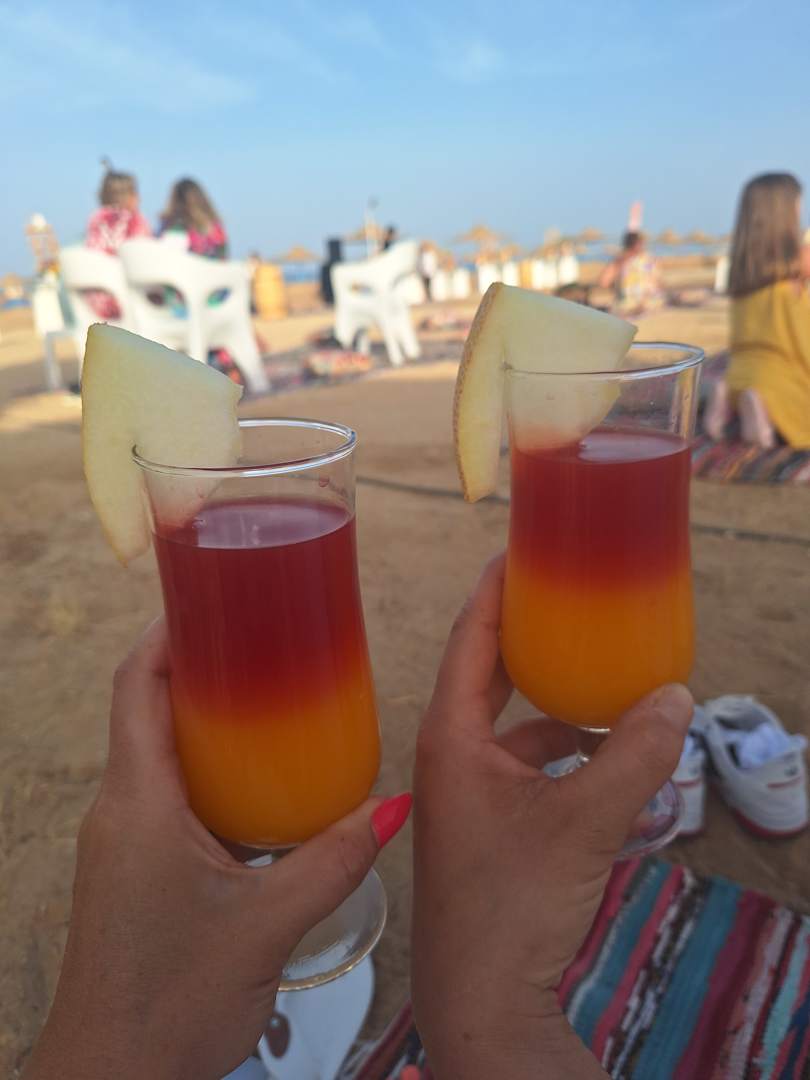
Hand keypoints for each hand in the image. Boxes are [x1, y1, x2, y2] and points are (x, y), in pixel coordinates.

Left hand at [25, 620, 409, 1079]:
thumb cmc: (173, 1002)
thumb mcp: (267, 926)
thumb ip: (333, 862)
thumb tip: (394, 806)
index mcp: (139, 801)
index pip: (135, 686)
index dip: (168, 633)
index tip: (214, 599)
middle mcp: (122, 808)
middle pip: (146, 707)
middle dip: (198, 664)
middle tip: (262, 638)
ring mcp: (125, 840)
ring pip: (159, 750)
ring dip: (204, 717)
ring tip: (270, 695)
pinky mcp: (136, 868)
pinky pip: (169, 792)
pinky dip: (209, 767)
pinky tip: (260, 781)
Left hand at [411, 556, 691, 1078]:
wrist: (481, 1002)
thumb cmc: (511, 906)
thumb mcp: (583, 823)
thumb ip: (633, 758)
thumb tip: (676, 697)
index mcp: (451, 735)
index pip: (470, 636)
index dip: (496, 588)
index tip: (522, 546)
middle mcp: (449, 754)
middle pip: (487, 671)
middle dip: (526, 634)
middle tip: (564, 595)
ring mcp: (464, 792)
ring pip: (510, 723)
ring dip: (551, 702)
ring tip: (598, 677)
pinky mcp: (484, 825)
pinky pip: (522, 764)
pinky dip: (558, 751)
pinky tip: (600, 754)